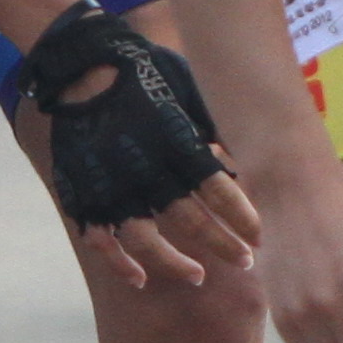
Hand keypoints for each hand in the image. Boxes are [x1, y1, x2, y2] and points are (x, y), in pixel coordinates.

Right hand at [23, 4, 254, 286]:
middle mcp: (145, 168)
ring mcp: (111, 185)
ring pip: (146, 241)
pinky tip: (141, 278)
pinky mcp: (82, 194)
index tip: (262, 237)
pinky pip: (101, 239)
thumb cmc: (145, 72)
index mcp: (175, 141)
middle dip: (224, 246)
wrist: (80, 64)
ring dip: (175, 264)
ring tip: (199, 276)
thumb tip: (248, 155)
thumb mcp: (189, 89)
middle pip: (192, 221)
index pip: (219, 190)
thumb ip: (215, 125)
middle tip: (246, 262)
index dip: (243, 218)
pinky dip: (120, 263)